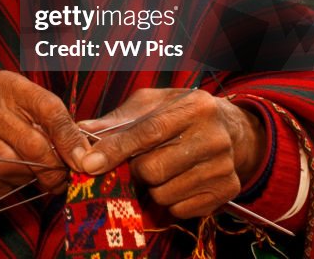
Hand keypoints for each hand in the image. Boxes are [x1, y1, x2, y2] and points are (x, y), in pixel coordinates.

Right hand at [0, 71, 89, 195]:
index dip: (70, 138)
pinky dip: (11, 184)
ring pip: (14, 169)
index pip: (48, 110)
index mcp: (8, 85)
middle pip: (32, 146)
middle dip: (54, 167)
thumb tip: (83, 155)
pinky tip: (12, 175)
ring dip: (32, 178)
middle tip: (63, 176)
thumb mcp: (25, 101)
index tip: (84, 160)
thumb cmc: (0, 110)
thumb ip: (54, 121)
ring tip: (37, 174)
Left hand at [76, 88, 263, 218]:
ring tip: (161, 167)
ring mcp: (224, 166)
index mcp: (195, 107)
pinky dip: (169, 200)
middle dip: (134, 169)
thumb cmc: (180, 113)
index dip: (115, 150)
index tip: (89, 163)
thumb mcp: (151, 105)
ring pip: (163, 193)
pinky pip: (179, 209)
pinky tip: (177, 180)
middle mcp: (215, 137)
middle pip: (152, 169)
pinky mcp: (227, 191)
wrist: (230, 129)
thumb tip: (82, 131)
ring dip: (151, 186)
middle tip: (138, 160)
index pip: (148, 132)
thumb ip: (116, 120)